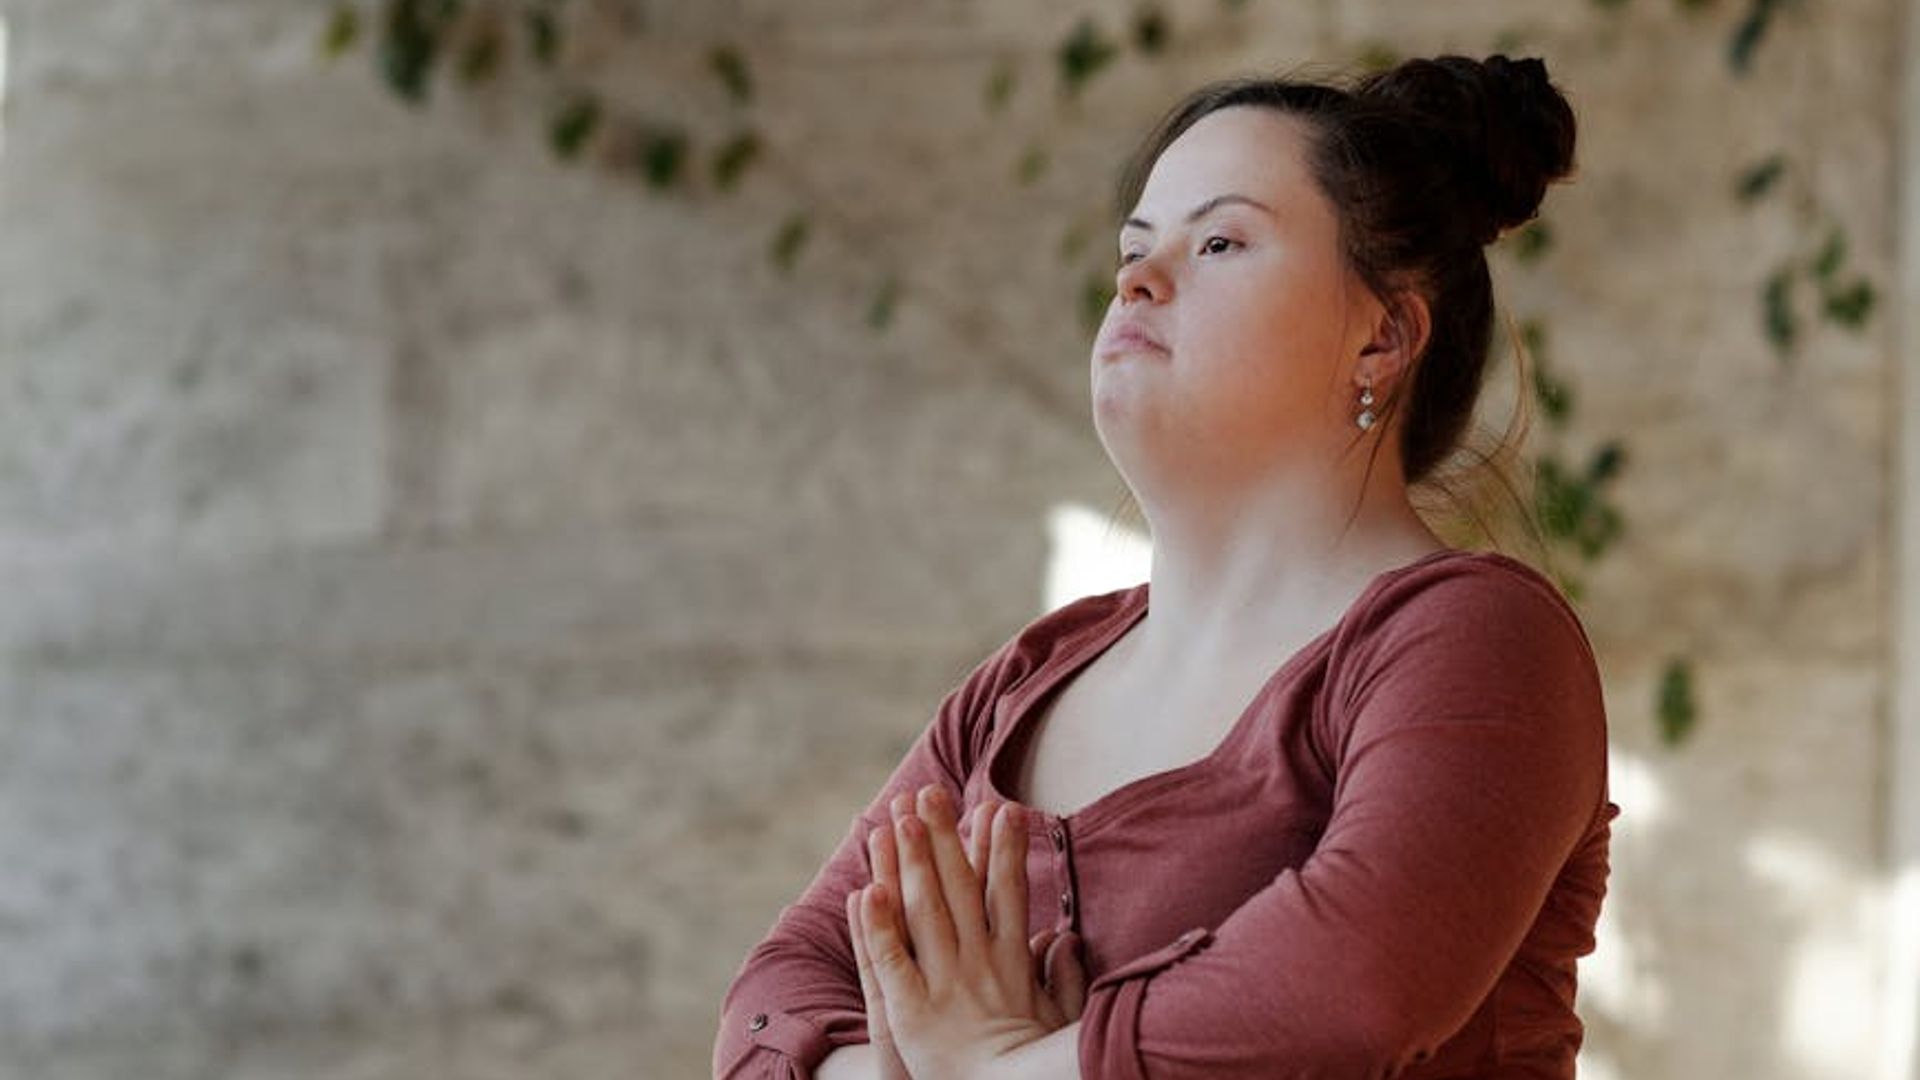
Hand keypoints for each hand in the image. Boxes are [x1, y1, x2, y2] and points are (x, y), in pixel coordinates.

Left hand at [846, 785, 1071, 1079]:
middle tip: (929, 793)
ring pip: (923, 912)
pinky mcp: (909, 1013)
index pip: (1007, 891)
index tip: (1002, 807)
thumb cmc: (1038, 1069)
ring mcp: (943, 985)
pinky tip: (867, 890)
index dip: (1003, 847)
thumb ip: (1062, 975)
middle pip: (959, 887)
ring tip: (898, 819)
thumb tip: (1064, 936)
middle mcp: (977, 964)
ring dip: (910, 862)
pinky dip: (878, 925)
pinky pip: (891, 961)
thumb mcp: (1059, 1020)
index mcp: (1012, 962)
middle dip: (944, 836)